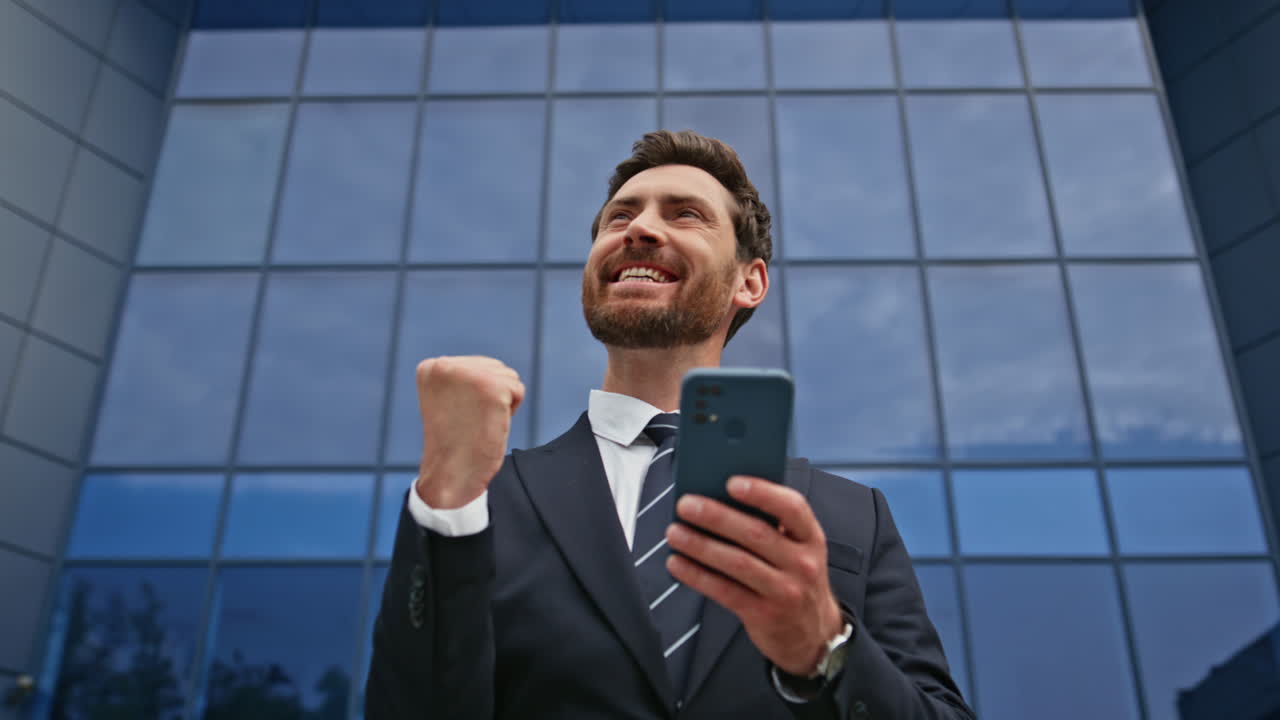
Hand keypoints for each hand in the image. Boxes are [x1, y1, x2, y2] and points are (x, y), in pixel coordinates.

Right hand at [414, 356, 524, 508]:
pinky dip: (511, 410)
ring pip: (508, 377)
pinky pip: (517, 390)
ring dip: (502, 403)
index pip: (475, 366)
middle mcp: (445, 366)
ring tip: (479, 422)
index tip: (457, 415)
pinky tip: (490, 424)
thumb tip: (492, 369)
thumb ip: (462, 378)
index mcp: (431, 368)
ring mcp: (469, 374)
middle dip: (490, 396)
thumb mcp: (447, 400)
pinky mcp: (491, 386)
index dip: (474, 396)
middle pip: (493, 368)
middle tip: (470, 421)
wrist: (450, 474)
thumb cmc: (453, 444)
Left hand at [665, 476, 843, 676]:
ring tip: (674, 533)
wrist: (812, 635)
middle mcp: (803, 563)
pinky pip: (725, 591)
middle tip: (685, 505)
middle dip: (716, 516)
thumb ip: (770, 526)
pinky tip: (677, 563)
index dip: (762, 492)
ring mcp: (785, 591)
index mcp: (811, 537)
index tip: (731, 482)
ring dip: (701, 545)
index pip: (792, 507)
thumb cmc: (794, 578)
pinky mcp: (764, 615)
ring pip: (737, 563)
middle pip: (756, 534)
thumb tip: (718, 500)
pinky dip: (697, 575)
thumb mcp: (796, 550)